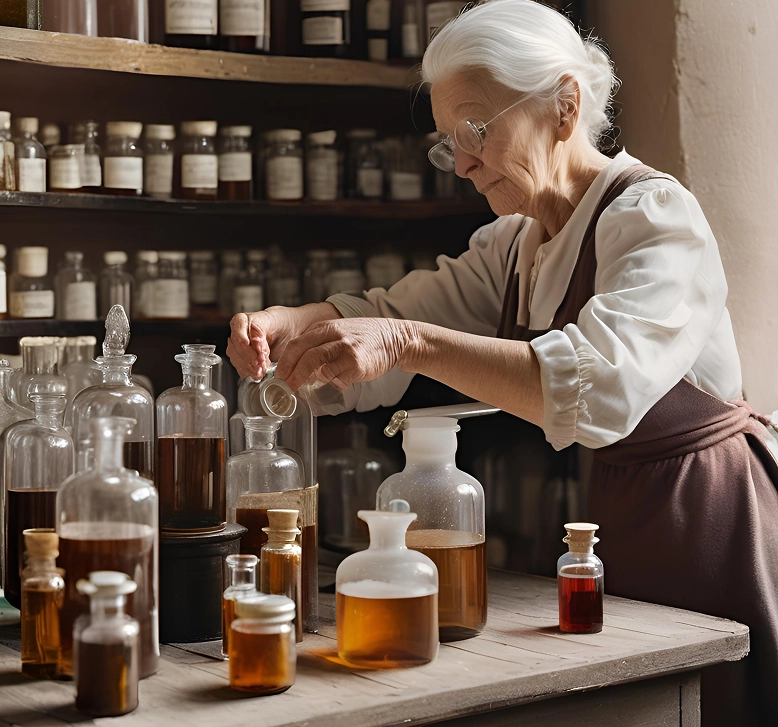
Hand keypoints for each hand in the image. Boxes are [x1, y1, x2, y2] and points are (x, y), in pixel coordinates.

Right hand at [227, 304, 340, 379]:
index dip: (242, 338)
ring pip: (235, 357)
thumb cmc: (289, 324)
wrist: (299, 332)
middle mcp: (243, 332)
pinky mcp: (248, 360)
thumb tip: (255, 344)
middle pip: (234, 345)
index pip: (238, 324)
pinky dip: (249, 372)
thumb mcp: (279, 321)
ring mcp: (244, 347)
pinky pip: (241, 367)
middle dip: (246, 357)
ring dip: (247, 366)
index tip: (253, 349)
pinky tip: (259, 374)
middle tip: (260, 364)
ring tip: (260, 370)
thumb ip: (263, 331)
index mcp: (249, 319)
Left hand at [275, 317, 417, 391]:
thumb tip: (300, 366)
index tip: (279, 376)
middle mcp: (334, 335)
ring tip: (298, 390)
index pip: (296, 344)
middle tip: (283, 387)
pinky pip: (337, 377)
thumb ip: (320, 344)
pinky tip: (337, 382)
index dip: (284, 363)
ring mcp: (345, 349)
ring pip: (316, 365)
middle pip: (303, 355)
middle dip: (290, 374)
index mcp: (326, 327)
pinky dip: (332, 383)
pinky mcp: (356, 363)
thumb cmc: (366, 337)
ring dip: (303, 380)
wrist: (395, 337)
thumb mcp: (339, 331)